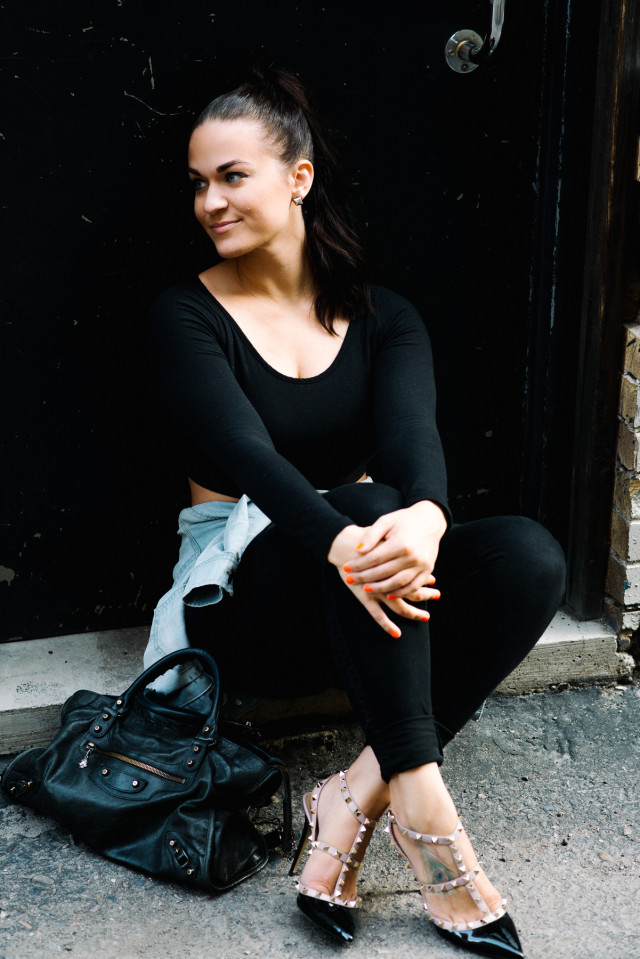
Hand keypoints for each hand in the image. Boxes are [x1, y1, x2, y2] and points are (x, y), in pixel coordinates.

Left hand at [327, 501, 445, 638]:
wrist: (430, 520)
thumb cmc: (404, 520)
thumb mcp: (386, 521)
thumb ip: (371, 535)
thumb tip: (358, 550)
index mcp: (400, 543)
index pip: (374, 558)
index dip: (359, 564)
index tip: (345, 567)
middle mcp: (412, 556)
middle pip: (384, 572)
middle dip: (364, 577)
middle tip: (350, 580)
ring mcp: (421, 565)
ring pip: (398, 583)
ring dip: (380, 588)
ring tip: (365, 589)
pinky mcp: (427, 570)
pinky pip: (413, 586)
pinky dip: (400, 593)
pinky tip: (388, 594)